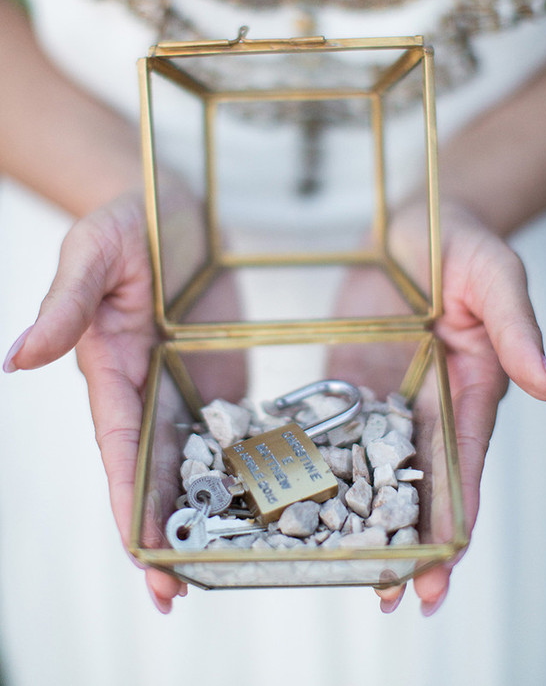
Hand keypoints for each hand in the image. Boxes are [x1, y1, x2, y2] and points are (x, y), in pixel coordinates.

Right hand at [2, 187, 245, 611]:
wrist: (177, 209)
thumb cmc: (123, 225)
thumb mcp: (92, 255)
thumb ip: (65, 306)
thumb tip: (16, 360)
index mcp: (110, 373)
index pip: (117, 449)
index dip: (127, 503)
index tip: (142, 555)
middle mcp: (146, 392)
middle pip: (153, 473)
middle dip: (163, 532)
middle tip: (178, 592)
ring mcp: (187, 389)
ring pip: (195, 463)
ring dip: (207, 512)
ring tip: (224, 565)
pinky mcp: (223, 378)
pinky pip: (233, 430)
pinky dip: (243, 468)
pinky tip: (265, 501)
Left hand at [330, 201, 545, 614]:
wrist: (410, 222)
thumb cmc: (463, 243)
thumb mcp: (495, 277)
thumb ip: (517, 331)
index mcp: (471, 392)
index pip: (465, 470)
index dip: (456, 526)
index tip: (438, 576)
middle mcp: (431, 405)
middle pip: (420, 484)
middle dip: (409, 541)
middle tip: (389, 597)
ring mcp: (389, 396)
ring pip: (375, 467)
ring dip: (362, 515)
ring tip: (339, 564)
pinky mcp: (352, 379)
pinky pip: (336, 427)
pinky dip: (324, 463)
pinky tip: (299, 494)